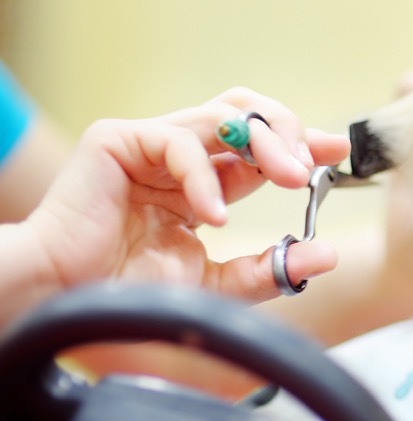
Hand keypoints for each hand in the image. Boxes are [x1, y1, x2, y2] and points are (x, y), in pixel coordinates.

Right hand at [26, 87, 348, 302]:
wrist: (67, 306)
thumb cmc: (130, 298)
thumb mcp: (218, 286)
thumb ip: (269, 270)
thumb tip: (327, 255)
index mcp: (201, 187)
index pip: (260, 151)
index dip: (300, 143)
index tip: (337, 152)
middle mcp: (179, 160)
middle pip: (247, 114)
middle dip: (288, 133)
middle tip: (311, 166)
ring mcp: (148, 146)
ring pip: (223, 114)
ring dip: (266, 143)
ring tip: (290, 179)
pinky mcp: (117, 141)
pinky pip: (179, 141)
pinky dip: (206, 176)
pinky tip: (214, 215)